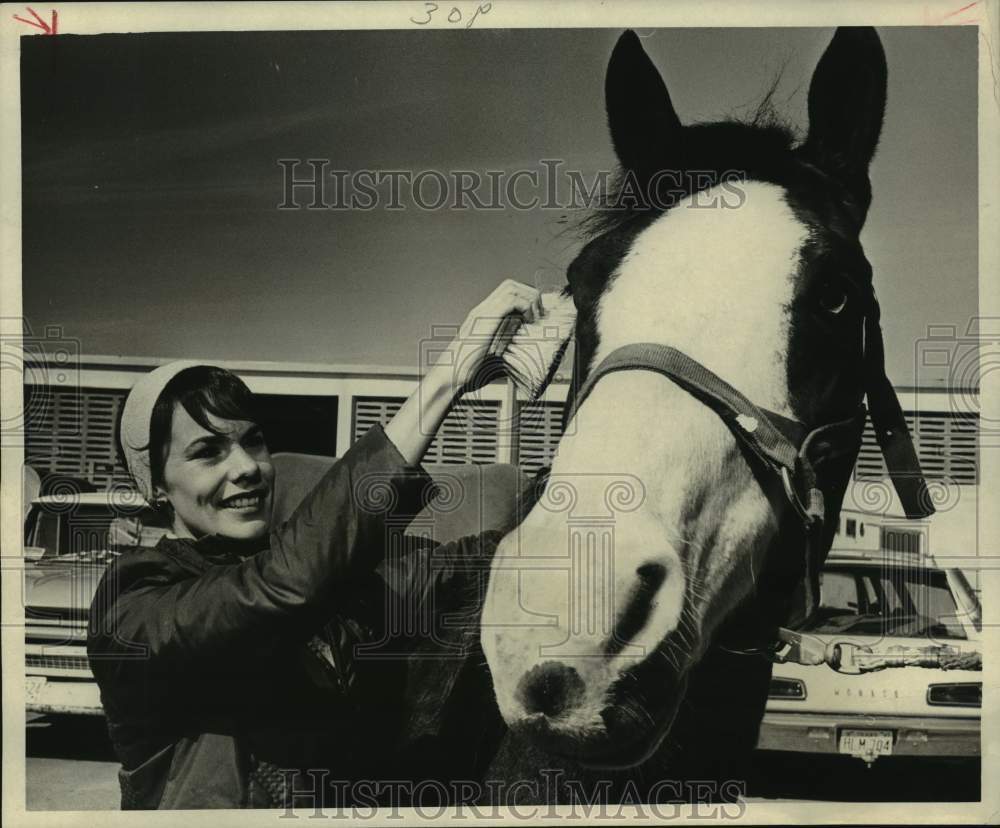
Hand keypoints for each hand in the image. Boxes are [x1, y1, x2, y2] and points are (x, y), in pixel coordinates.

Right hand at [439, 279, 543, 394]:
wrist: (450, 374)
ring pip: (512, 288)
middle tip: (538, 314)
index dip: (525, 298)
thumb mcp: (490, 354)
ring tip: (535, 318)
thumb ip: (504, 346)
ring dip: (529, 300)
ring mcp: (483, 312)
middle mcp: (482, 309)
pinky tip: (528, 322)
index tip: (535, 315)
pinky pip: (511, 301)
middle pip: (511, 285)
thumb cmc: (468, 369)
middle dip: (530, 295)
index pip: (507, 292)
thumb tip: (521, 353)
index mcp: (483, 315)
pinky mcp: (486, 319)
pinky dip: (525, 307)